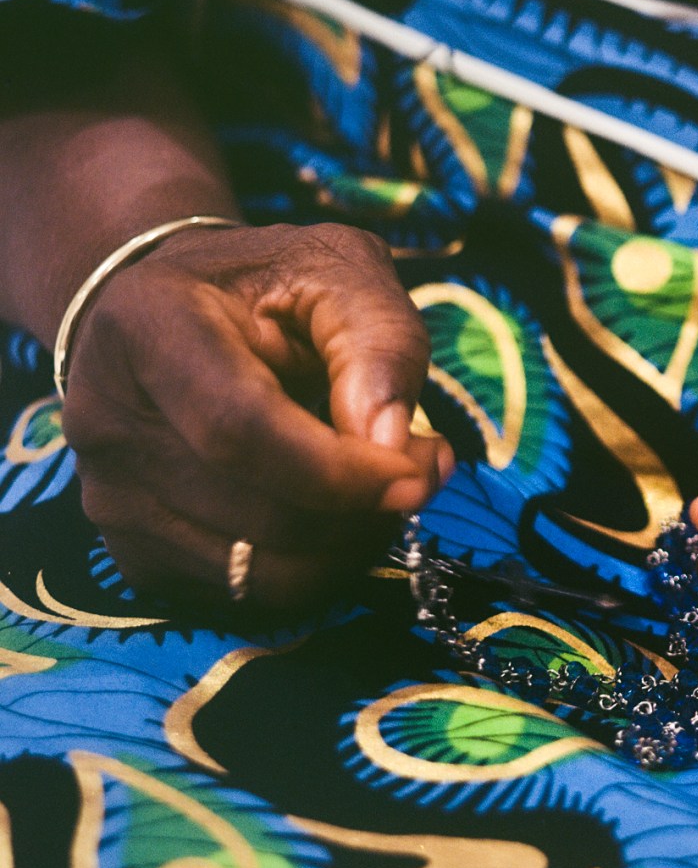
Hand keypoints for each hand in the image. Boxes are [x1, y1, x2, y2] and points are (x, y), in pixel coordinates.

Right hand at [60, 221, 451, 608]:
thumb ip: (379, 342)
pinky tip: (331, 511)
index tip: (418, 475)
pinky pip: (243, 595)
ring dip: (349, 546)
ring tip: (382, 486)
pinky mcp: (130, 552)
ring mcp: (108, 496)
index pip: (239, 429)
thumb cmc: (267, 284)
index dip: (338, 470)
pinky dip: (313, 568)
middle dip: (363, 511)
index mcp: (147, 327)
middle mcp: (106, 419)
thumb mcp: (339, 271)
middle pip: (256, 512)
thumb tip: (391, 444)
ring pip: (256, 573)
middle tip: (422, 471)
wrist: (172, 311)